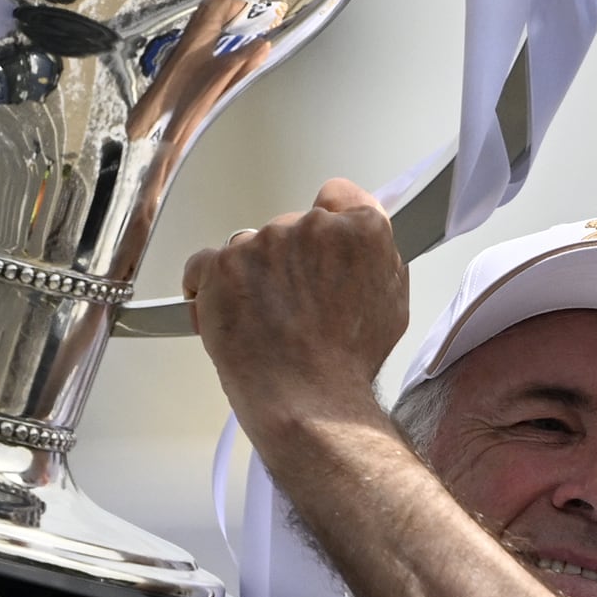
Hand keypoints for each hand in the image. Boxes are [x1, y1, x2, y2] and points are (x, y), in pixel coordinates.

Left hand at [180, 178, 409, 449]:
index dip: (330, 220)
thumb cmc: (349, 364)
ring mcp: (262, 242)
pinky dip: (208, 285)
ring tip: (264, 322)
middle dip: (290, 259)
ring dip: (252, 275)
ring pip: (250, 247)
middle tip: (295, 305)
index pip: (339, 195)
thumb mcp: (392, 305)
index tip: (320, 245)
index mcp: (361, 229)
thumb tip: (360, 242)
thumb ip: (376, 259)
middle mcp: (311, 225)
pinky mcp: (221, 265)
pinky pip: (204, 264)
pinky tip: (224, 312)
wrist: (309, 401)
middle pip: (291, 226)